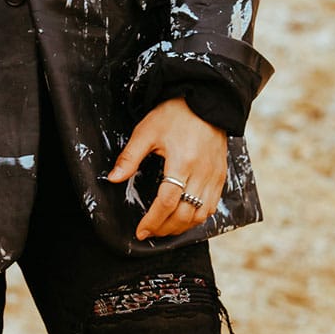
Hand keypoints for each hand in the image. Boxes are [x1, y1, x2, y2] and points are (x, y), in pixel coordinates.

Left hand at [105, 96, 227, 239]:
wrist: (206, 100)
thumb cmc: (175, 114)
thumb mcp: (146, 131)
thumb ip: (130, 157)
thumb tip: (113, 179)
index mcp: (183, 162)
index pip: (167, 201)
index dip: (153, 220)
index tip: (141, 231)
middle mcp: (202, 173)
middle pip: (185, 213)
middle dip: (165, 228)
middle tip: (149, 233)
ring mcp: (214, 176)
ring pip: (201, 214)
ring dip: (182, 227)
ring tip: (164, 229)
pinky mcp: (221, 176)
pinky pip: (212, 206)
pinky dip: (197, 217)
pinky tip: (184, 218)